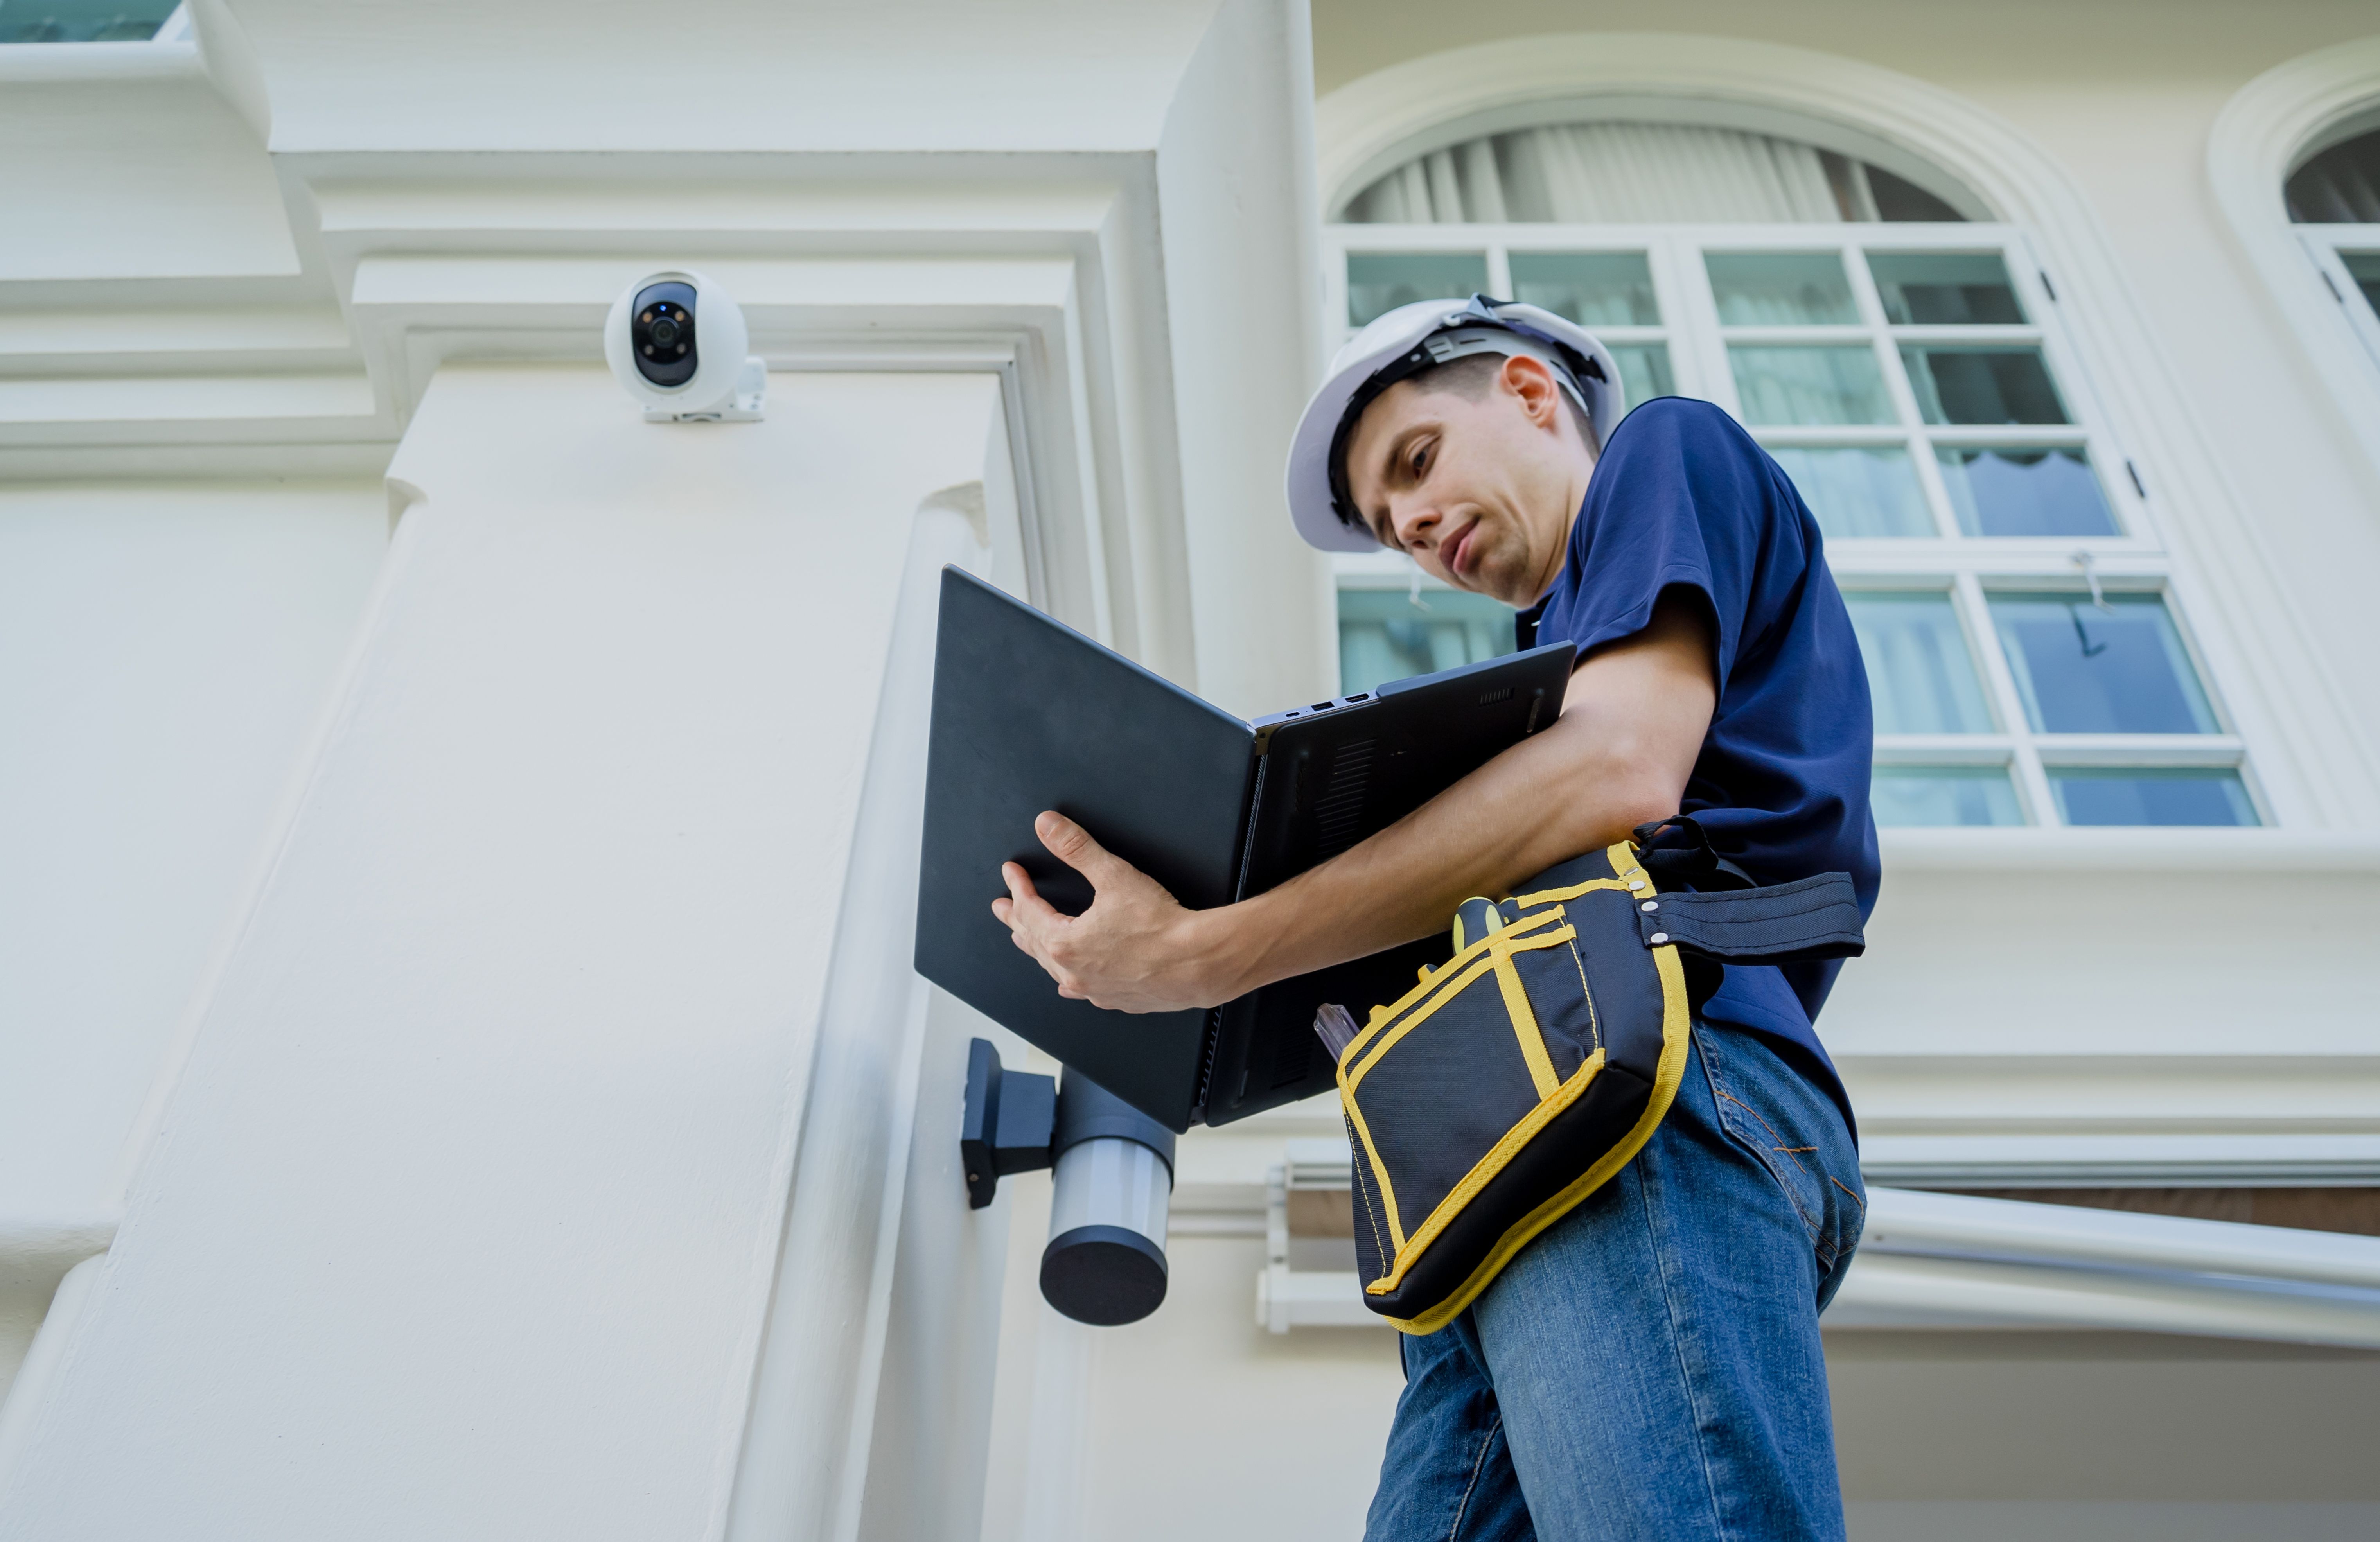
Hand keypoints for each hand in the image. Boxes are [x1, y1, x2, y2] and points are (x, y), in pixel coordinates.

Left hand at [991, 812, 1244, 1012]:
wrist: (1198, 963)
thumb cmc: (1160, 926)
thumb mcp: (1114, 876)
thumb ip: (1077, 848)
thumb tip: (1048, 826)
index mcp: (1064, 943)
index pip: (1028, 910)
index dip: (1018, 887)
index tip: (1012, 872)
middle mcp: (1073, 972)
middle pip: (1033, 941)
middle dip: (1016, 919)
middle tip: (1002, 908)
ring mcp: (1094, 989)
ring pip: (1053, 969)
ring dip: (1037, 948)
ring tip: (1025, 939)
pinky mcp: (1116, 999)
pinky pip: (1080, 989)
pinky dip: (1068, 978)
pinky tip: (1067, 982)